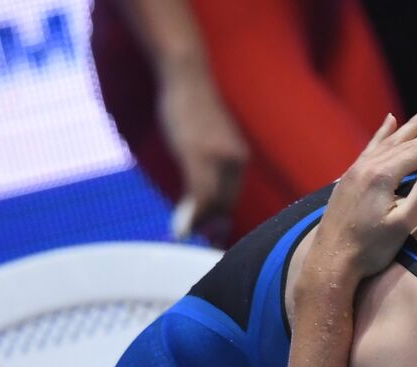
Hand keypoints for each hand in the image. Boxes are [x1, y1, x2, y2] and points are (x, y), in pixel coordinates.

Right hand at [158, 69, 247, 243]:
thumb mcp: (204, 138)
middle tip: (190, 242)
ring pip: (214, 206)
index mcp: (238, 160)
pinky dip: (190, 218)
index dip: (219, 222)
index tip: (210, 241)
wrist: (185, 75)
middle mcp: (236, 162)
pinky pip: (199, 197)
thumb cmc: (189, 106)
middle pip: (225, 207)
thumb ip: (207, 163)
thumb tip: (201, 189)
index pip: (232, 199)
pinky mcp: (200, 157)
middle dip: (210, 229)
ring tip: (180, 238)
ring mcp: (219, 161)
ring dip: (197, 227)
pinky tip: (178, 231)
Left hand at [308, 102, 416, 281]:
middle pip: (406, 141)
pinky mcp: (350, 177)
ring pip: (388, 141)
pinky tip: (388, 122)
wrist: (331, 260)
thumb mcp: (402, 224)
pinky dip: (382, 134)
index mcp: (383, 175)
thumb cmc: (369, 248)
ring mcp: (356, 169)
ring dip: (409, 125)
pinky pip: (370, 147)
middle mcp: (368, 165)